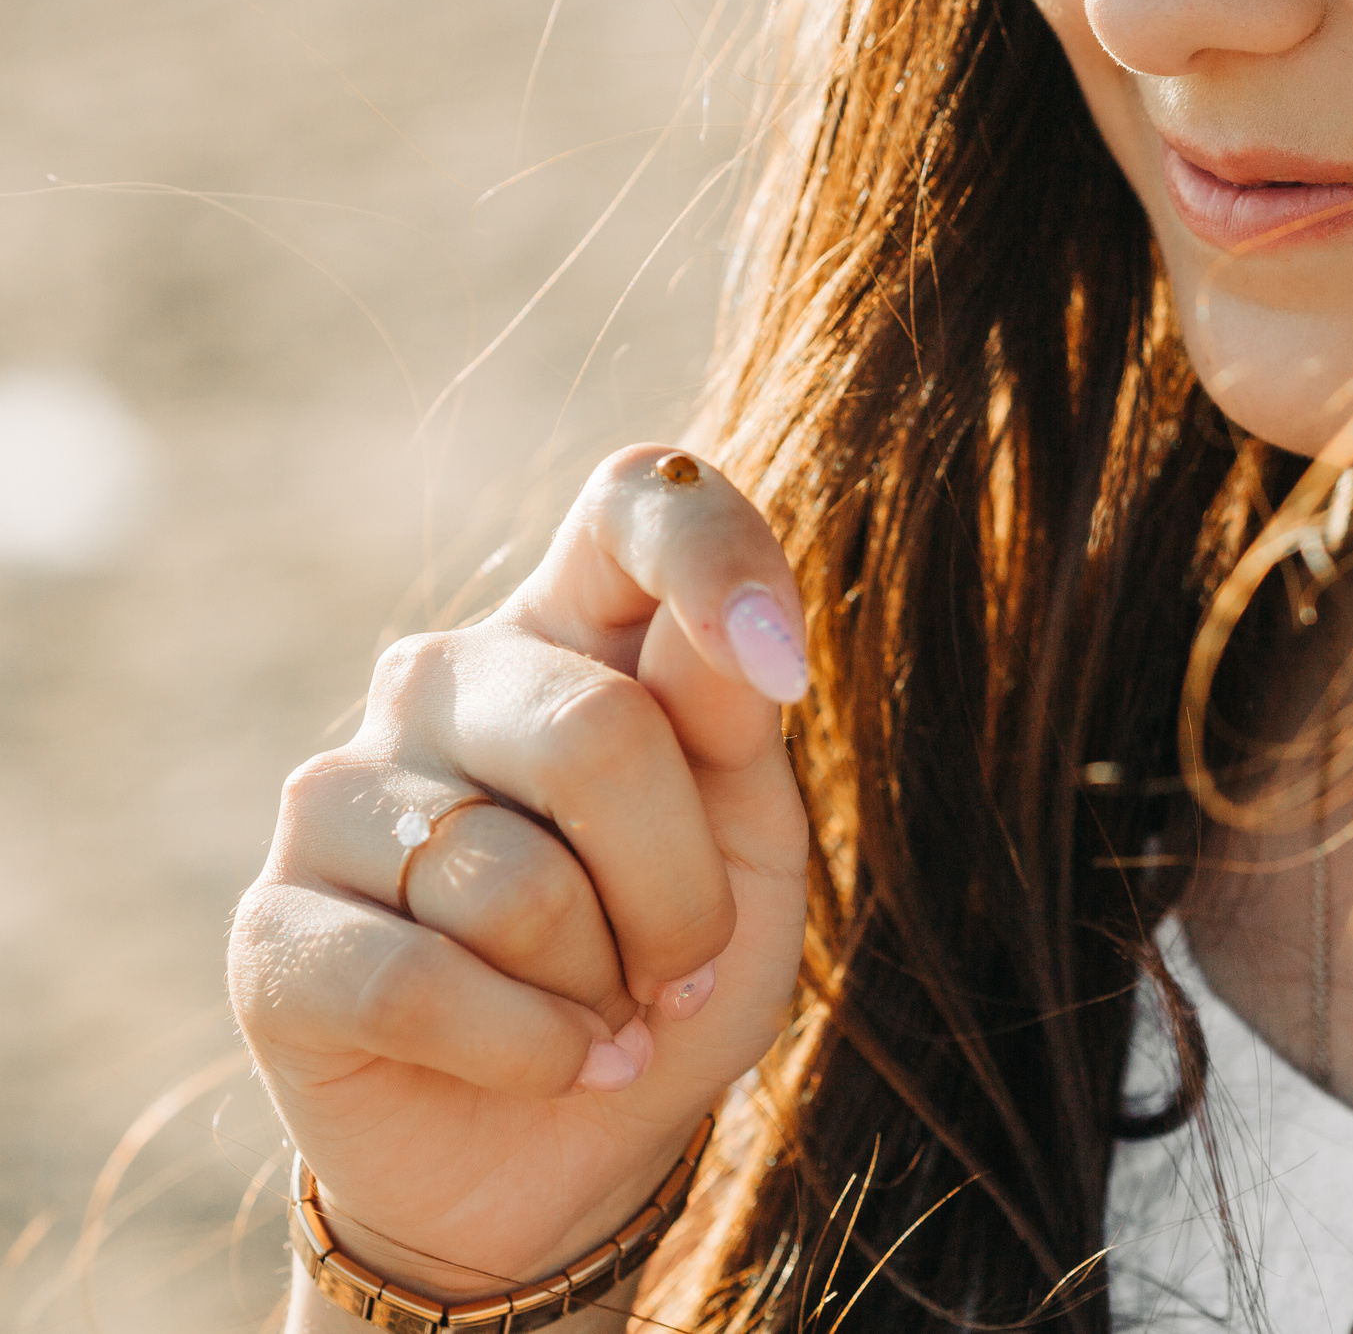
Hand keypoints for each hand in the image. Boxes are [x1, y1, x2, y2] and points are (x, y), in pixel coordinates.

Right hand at [229, 445, 811, 1300]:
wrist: (573, 1153)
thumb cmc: (671, 966)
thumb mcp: (753, 841)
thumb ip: (732, 722)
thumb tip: (733, 639)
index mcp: (577, 627)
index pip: (636, 497)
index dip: (714, 558)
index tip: (781, 674)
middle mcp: (445, 678)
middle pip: (599, 732)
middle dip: (680, 891)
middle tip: (680, 965)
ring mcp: (339, 793)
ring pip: (519, 880)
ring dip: (606, 985)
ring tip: (602, 1014)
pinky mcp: (274, 930)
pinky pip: (428, 983)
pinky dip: (533, 1051)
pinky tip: (550, 1063)